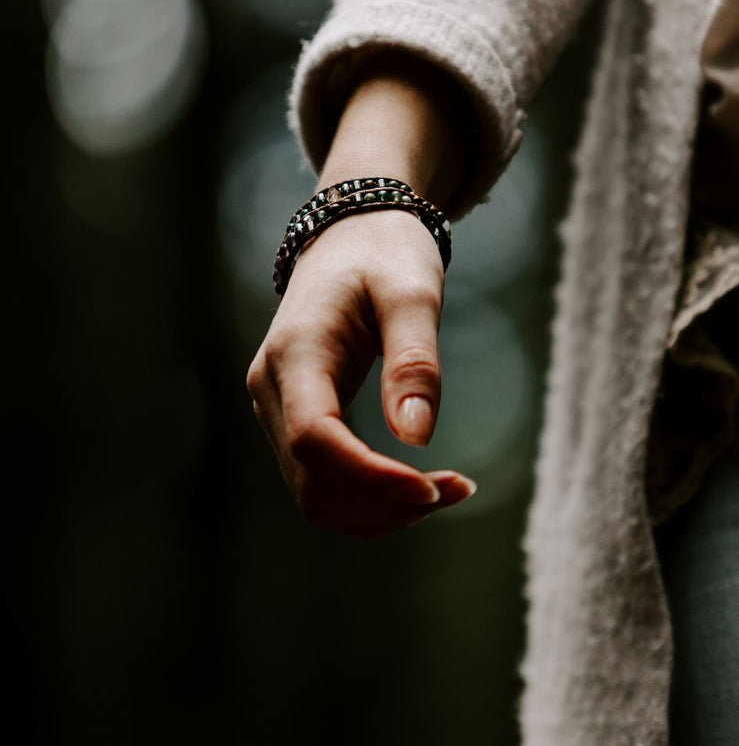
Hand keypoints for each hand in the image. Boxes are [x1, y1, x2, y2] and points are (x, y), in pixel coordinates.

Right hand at [247, 205, 475, 538]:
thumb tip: (416, 438)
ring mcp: (277, 410)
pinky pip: (323, 483)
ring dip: (380, 510)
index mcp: (296, 350)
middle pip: (313, 481)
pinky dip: (371, 500)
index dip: (370, 477)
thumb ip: (414, 360)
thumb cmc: (386, 254)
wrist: (352, 236)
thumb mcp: (413, 292)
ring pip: (314, 495)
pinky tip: (420, 488)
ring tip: (449, 490)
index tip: (433, 490)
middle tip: (459, 489)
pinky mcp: (295, 422)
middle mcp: (272, 388)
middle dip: (384, 502)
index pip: (314, 439)